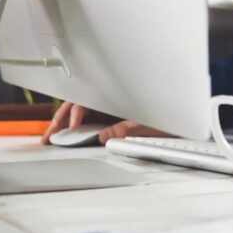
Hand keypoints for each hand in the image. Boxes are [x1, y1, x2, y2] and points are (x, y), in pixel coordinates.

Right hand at [40, 102, 168, 144]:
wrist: (183, 116)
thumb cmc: (168, 114)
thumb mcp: (149, 123)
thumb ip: (127, 130)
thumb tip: (105, 136)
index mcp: (117, 95)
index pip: (87, 99)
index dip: (76, 112)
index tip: (72, 127)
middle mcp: (111, 97)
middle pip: (79, 103)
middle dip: (61, 118)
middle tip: (50, 135)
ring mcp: (110, 106)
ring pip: (81, 110)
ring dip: (64, 122)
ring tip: (51, 137)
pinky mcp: (111, 115)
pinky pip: (88, 117)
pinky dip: (74, 125)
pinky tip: (66, 136)